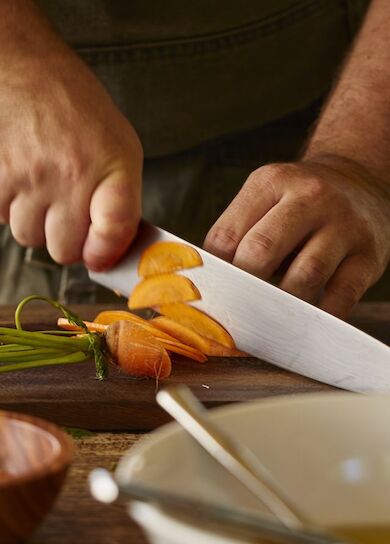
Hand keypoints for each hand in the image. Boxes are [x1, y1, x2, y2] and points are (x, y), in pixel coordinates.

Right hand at [0, 27, 142, 270]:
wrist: (29, 70)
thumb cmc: (80, 112)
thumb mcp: (122, 150)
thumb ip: (122, 203)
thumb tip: (110, 253)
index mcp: (110, 168)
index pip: (113, 233)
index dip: (105, 253)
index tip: (99, 255)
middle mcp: (70, 175)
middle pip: (64, 250)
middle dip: (67, 239)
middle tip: (68, 212)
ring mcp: (28, 177)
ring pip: (29, 238)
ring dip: (36, 223)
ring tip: (43, 188)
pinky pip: (1, 218)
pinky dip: (10, 207)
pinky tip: (21, 180)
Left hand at [204, 156, 389, 318]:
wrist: (359, 182)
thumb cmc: (299, 202)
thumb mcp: (266, 197)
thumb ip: (237, 232)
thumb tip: (205, 282)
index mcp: (271, 182)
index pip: (227, 235)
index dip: (212, 273)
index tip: (207, 298)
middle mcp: (310, 197)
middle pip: (261, 251)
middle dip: (241, 289)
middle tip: (232, 314)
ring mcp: (344, 225)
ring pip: (304, 276)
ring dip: (279, 307)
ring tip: (265, 321)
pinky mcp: (368, 256)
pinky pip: (341, 295)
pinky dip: (318, 316)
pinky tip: (303, 323)